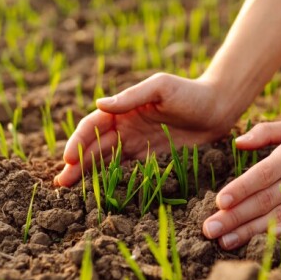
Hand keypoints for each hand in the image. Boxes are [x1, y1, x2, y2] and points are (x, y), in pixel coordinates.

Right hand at [53, 73, 235, 186]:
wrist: (219, 107)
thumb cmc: (190, 92)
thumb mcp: (161, 88)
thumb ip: (132, 97)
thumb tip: (100, 104)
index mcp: (123, 108)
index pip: (93, 126)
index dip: (79, 142)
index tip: (69, 159)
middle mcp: (125, 125)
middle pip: (94, 145)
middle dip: (76, 163)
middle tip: (60, 183)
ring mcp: (136, 142)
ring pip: (105, 159)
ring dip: (87, 172)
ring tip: (70, 189)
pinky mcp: (149, 156)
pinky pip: (125, 168)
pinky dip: (110, 178)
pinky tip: (99, 191)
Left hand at [201, 120, 280, 249]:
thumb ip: (266, 132)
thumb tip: (238, 143)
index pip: (261, 174)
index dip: (240, 189)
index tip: (220, 202)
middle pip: (264, 200)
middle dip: (235, 216)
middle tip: (209, 230)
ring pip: (279, 216)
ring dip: (250, 230)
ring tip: (226, 241)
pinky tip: (265, 242)